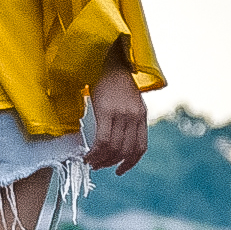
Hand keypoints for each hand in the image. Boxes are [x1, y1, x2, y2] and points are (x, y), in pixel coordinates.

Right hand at [82, 57, 147, 174]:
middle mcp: (134, 116)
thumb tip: (118, 137)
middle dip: (111, 163)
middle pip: (126, 151)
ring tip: (92, 161)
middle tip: (99, 166)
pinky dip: (96, 152)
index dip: (130, 163)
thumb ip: (128, 116)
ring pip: (114, 148)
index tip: (119, 170)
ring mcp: (122, 114)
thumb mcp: (128, 99)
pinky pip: (103, 140)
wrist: (107, 60)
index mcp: (141, 114)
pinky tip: (89, 155)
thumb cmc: (113, 79)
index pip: (140, 147)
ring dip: (102, 160)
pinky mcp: (107, 111)